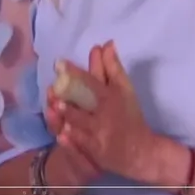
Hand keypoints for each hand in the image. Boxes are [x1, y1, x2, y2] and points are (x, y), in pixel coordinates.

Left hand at [55, 42, 163, 180]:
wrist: (140, 150)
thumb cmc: (130, 116)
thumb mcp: (126, 90)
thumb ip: (114, 68)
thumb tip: (107, 44)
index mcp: (111, 95)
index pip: (92, 80)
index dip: (76, 71)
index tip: (60, 63)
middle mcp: (104, 111)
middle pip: (85, 98)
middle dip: (69, 91)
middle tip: (54, 83)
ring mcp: (99, 131)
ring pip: (80, 120)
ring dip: (68, 112)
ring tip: (55, 104)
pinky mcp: (95, 149)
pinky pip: (81, 143)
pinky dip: (72, 138)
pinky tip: (62, 133)